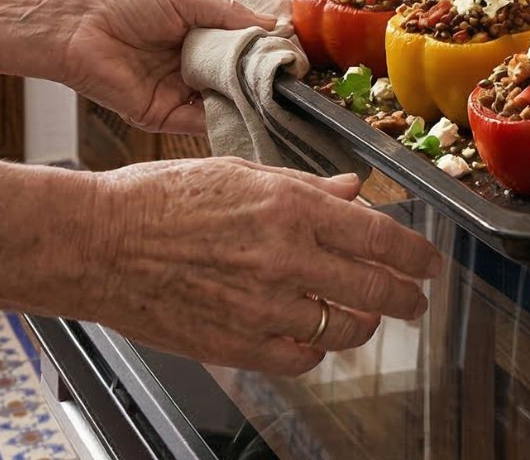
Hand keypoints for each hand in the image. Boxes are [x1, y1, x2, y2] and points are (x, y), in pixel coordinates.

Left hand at [59, 0, 274, 133]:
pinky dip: (223, 121)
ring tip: (274, 98)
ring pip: (220, 105)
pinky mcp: (161, 116)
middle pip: (232, 82)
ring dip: (245, 103)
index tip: (289, 57)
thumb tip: (271, 23)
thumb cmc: (123, 5)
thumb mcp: (184, 2)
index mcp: (193, 41)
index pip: (236, 53)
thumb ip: (227, 15)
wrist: (78, 28)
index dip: (260, 55)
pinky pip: (198, 124)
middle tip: (288, 80)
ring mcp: (175, 95)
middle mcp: (187, 70)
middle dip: (257, 82)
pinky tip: (245, 113)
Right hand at [76, 158, 444, 375]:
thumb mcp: (238, 171)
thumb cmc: (158, 198)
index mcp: (290, 206)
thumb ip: (304, 186)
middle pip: (375, 289)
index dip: (415, 255)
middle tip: (415, 301)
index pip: (380, 236)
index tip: (429, 263)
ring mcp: (264, 307)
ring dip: (362, 324)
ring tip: (363, 318)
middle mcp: (286, 257)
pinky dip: (315, 349)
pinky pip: (301, 357)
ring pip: (344, 328)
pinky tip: (311, 336)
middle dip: (406, 298)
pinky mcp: (238, 344)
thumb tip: (352, 192)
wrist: (99, 242)